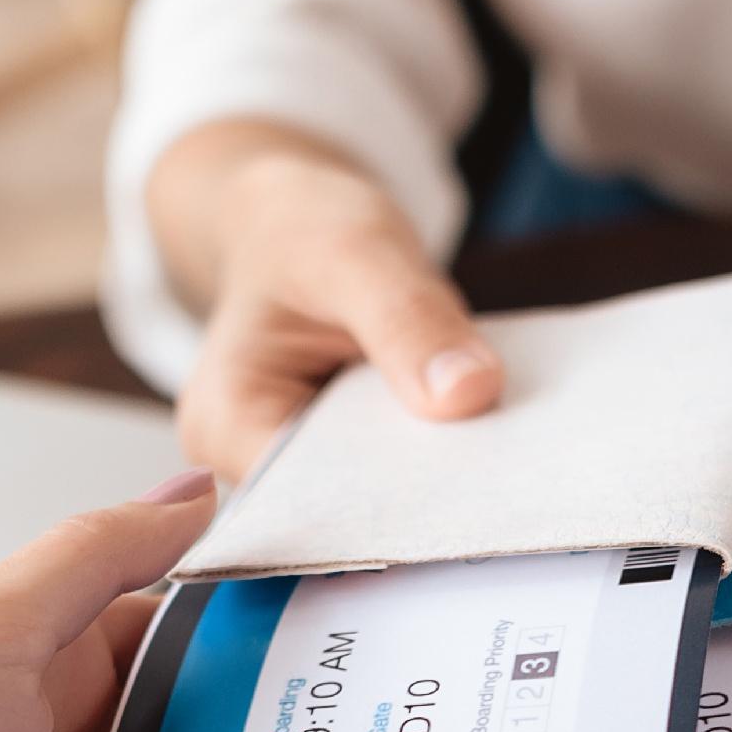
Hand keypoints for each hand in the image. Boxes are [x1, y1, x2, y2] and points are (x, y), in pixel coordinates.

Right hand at [148, 121, 500, 479]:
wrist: (295, 221)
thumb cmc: (303, 228)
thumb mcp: (357, 250)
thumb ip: (407, 319)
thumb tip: (470, 393)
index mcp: (224, 425)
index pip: (312, 502)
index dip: (392, 500)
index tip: (474, 482)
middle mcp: (247, 464)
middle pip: (349, 510)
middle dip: (423, 489)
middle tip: (507, 464)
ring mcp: (296, 469)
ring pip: (381, 497)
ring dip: (438, 470)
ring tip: (502, 446)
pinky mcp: (340, 461)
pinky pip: (398, 471)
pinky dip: (438, 450)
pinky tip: (484, 433)